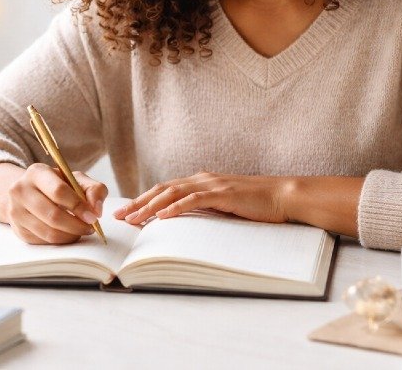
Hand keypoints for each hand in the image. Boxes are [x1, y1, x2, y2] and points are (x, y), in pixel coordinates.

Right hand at [1, 163, 107, 244]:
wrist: (27, 192)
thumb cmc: (55, 184)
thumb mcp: (75, 179)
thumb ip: (93, 189)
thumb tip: (96, 210)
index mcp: (36, 172)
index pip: (58, 191)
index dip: (78, 206)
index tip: (93, 217)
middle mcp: (21, 190)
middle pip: (53, 215)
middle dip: (76, 225)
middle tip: (90, 227)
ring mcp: (16, 211)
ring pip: (48, 232)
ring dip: (70, 235)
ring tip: (81, 230)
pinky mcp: (18, 229)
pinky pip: (44, 241)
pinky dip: (60, 240)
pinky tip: (67, 233)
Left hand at [113, 172, 292, 224]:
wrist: (282, 196)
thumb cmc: (255, 204)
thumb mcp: (223, 206)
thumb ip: (204, 209)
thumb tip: (184, 221)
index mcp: (200, 181)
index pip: (164, 190)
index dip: (143, 200)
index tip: (126, 212)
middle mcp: (202, 179)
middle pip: (162, 190)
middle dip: (138, 203)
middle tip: (119, 216)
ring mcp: (212, 185)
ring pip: (173, 194)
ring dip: (150, 206)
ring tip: (134, 218)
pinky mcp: (223, 194)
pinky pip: (194, 200)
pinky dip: (176, 207)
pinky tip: (162, 216)